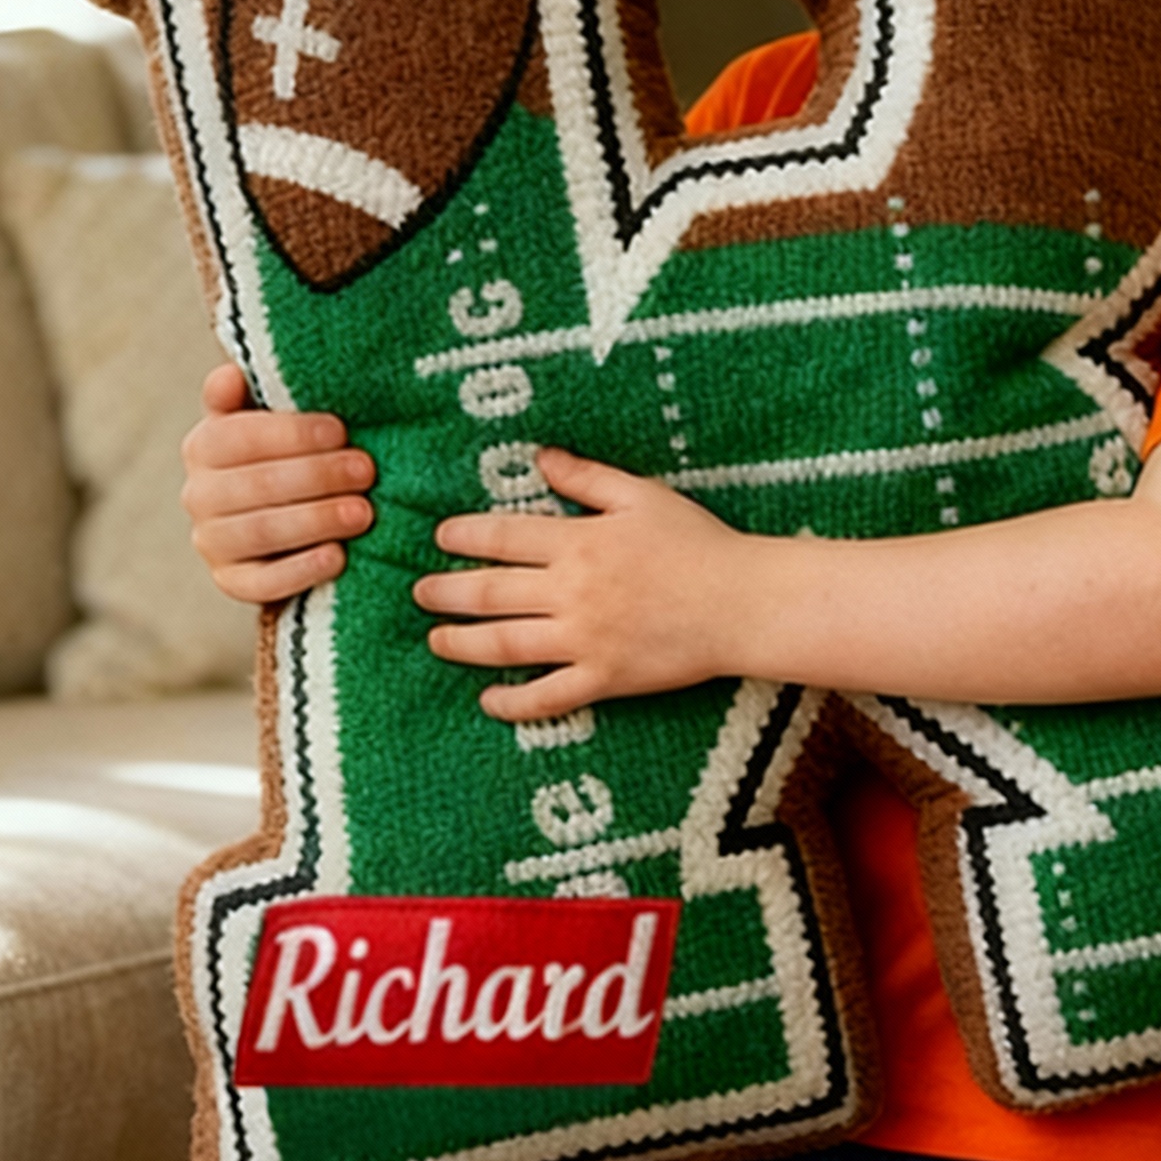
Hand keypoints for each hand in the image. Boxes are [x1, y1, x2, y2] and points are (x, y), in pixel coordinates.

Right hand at [180, 363, 375, 602]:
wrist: (288, 517)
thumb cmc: (288, 453)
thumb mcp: (272, 417)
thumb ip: (250, 395)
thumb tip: (231, 375)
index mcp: (205, 446)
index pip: (238, 437)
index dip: (291, 434)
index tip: (340, 430)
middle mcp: (199, 495)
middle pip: (256, 485)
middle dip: (317, 476)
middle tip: (367, 470)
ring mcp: (212, 542)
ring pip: (261, 532)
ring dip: (316, 520)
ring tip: (364, 512)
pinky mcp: (232, 582)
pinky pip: (262, 584)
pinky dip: (301, 570)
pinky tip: (338, 557)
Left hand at [414, 449, 747, 723]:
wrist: (742, 603)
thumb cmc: (698, 544)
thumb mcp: (642, 496)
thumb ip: (587, 478)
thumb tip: (541, 457)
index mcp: (580, 543)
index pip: (503, 537)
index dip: (464, 536)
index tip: (440, 537)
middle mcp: (572, 593)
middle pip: (490, 593)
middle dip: (445, 591)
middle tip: (418, 590)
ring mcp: (585, 641)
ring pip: (505, 645)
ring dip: (461, 643)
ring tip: (435, 638)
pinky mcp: (604, 678)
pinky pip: (547, 697)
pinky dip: (512, 702)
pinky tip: (488, 700)